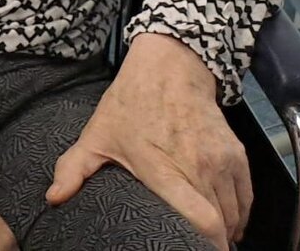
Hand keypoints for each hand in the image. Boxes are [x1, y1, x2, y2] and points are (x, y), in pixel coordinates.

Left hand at [47, 33, 248, 249]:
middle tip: (193, 245)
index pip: (201, 219)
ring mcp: (221, 161)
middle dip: (210, 241)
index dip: (205, 244)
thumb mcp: (97, 134)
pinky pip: (246, 197)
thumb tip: (53, 197)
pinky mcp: (237, 155)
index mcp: (164, 169)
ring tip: (207, 237)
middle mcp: (198, 168)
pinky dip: (239, 214)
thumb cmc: (131, 103)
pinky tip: (226, 222)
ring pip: (234, 213)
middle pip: (220, 223)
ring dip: (225, 229)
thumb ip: (74, 169)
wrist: (169, 67)